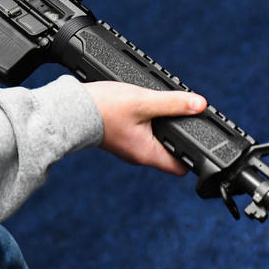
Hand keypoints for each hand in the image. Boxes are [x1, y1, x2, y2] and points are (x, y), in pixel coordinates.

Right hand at [83, 81, 206, 175]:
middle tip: (183, 116)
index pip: (181, 167)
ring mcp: (128, 148)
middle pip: (169, 153)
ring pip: (154, 142)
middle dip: (178, 135)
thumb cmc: (103, 109)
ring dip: (162, 127)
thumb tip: (199, 104)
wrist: (69, 110)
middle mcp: (138, 156)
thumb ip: (173, 103)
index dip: (193, 154)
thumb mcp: (143, 102)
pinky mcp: (119, 138)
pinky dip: (147, 124)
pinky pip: (141, 135)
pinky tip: (144, 109)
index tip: (199, 136)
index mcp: (147, 154)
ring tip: (163, 109)